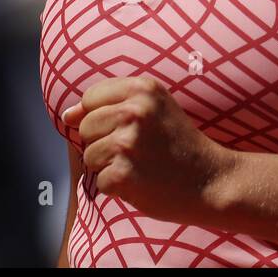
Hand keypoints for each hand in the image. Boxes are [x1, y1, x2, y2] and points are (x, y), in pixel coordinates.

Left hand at [62, 76, 234, 224]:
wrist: (212, 181)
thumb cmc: (179, 145)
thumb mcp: (154, 109)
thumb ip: (110, 105)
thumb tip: (66, 115)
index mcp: (143, 88)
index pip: (90, 97)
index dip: (100, 116)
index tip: (124, 129)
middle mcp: (135, 111)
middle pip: (85, 126)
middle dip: (103, 142)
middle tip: (137, 151)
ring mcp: (128, 143)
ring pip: (88, 155)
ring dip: (108, 167)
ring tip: (140, 166)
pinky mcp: (123, 174)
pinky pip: (99, 181)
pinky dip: (117, 188)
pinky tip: (142, 183)